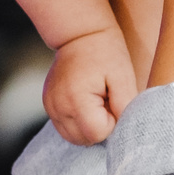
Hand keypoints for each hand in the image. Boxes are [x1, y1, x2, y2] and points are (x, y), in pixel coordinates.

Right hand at [42, 28, 135, 144]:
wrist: (80, 34)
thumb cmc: (106, 53)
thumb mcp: (123, 77)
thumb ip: (125, 108)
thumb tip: (122, 131)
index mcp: (76, 98)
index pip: (97, 134)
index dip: (111, 122)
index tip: (113, 100)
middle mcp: (58, 106)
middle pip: (83, 140)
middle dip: (100, 126)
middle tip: (106, 100)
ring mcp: (50, 107)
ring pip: (74, 137)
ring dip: (89, 126)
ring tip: (96, 101)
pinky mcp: (48, 106)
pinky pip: (66, 128)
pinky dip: (78, 122)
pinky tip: (86, 102)